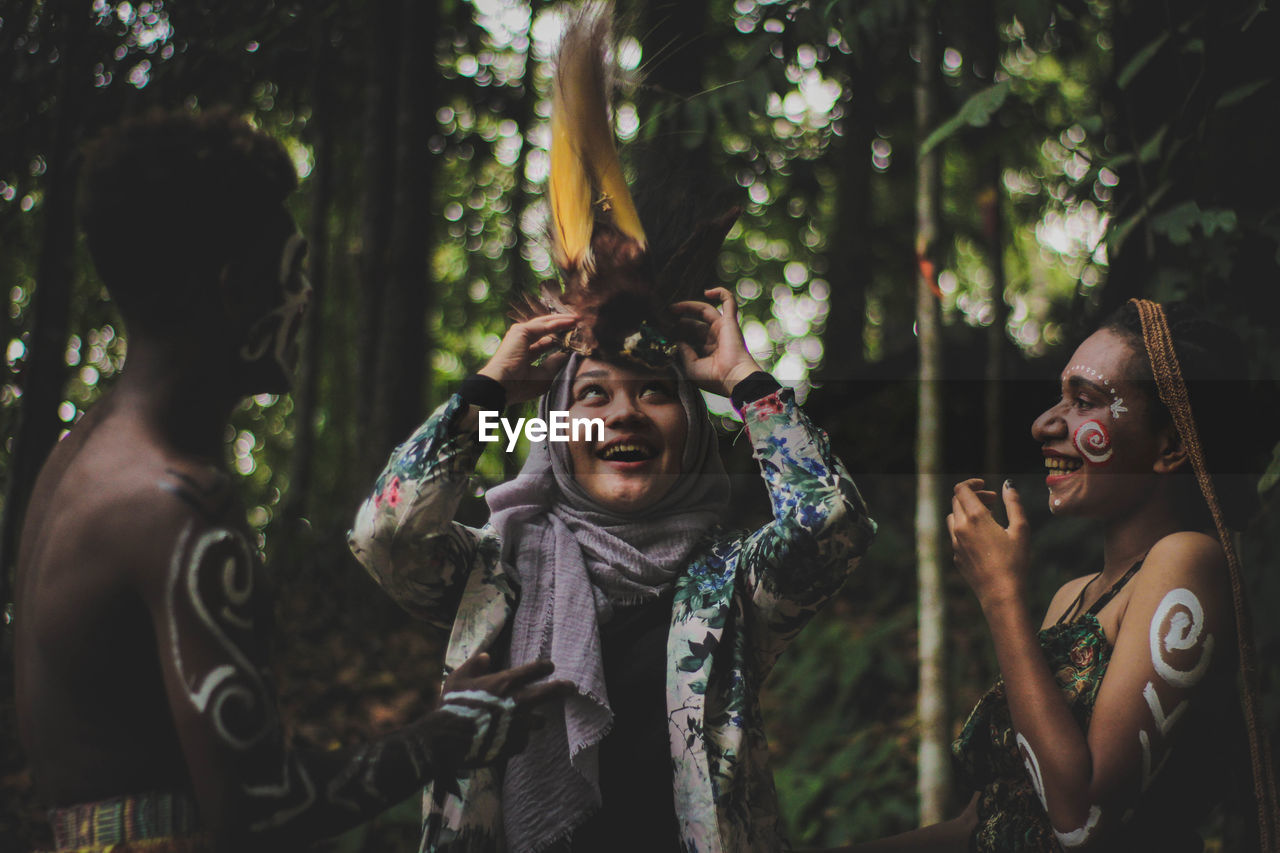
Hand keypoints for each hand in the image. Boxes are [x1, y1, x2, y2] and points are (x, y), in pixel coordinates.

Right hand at [427, 652, 571, 769]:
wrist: (448, 740)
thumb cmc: (452, 706)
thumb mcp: (458, 679)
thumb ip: (473, 665)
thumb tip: (485, 656)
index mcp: (505, 682)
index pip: (534, 670)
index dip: (544, 667)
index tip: (550, 667)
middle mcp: (518, 702)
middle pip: (549, 692)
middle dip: (563, 688)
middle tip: (571, 687)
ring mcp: (519, 725)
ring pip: (538, 721)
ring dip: (535, 720)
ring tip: (533, 721)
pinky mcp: (515, 744)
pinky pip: (523, 741)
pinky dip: (518, 739)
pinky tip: (508, 739)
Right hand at [477, 315, 577, 404]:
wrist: (502, 385)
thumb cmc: (519, 385)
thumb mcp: (544, 376)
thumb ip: (555, 363)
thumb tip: (567, 354)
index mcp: (524, 353)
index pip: (545, 342)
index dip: (560, 339)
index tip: (575, 338)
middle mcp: (521, 341)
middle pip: (546, 330)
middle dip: (562, 326)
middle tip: (579, 324)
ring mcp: (520, 334)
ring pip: (546, 324)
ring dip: (563, 321)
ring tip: (579, 319)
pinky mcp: (521, 331)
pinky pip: (545, 325)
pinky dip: (559, 322)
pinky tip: (572, 321)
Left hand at [670, 287, 764, 397]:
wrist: (733, 378)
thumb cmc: (714, 378)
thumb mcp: (690, 367)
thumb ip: (683, 352)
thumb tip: (677, 340)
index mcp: (707, 350)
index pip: (689, 336)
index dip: (676, 332)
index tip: (662, 332)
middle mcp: (715, 338)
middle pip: (694, 323)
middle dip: (679, 321)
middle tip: (664, 319)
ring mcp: (723, 328)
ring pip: (704, 310)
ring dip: (688, 306)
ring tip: (672, 308)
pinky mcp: (730, 321)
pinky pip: (729, 302)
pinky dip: (721, 293)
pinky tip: (707, 291)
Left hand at [948, 478, 1030, 610]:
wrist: (1000, 593)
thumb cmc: (1015, 561)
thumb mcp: (1021, 529)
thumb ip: (1014, 503)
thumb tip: (1008, 485)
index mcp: (975, 518)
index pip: (961, 489)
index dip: (972, 483)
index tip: (986, 486)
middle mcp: (960, 528)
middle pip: (957, 501)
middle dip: (974, 496)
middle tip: (993, 501)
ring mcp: (955, 543)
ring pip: (953, 517)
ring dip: (967, 511)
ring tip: (988, 518)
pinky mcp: (956, 555)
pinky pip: (956, 535)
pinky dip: (966, 528)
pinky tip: (983, 538)